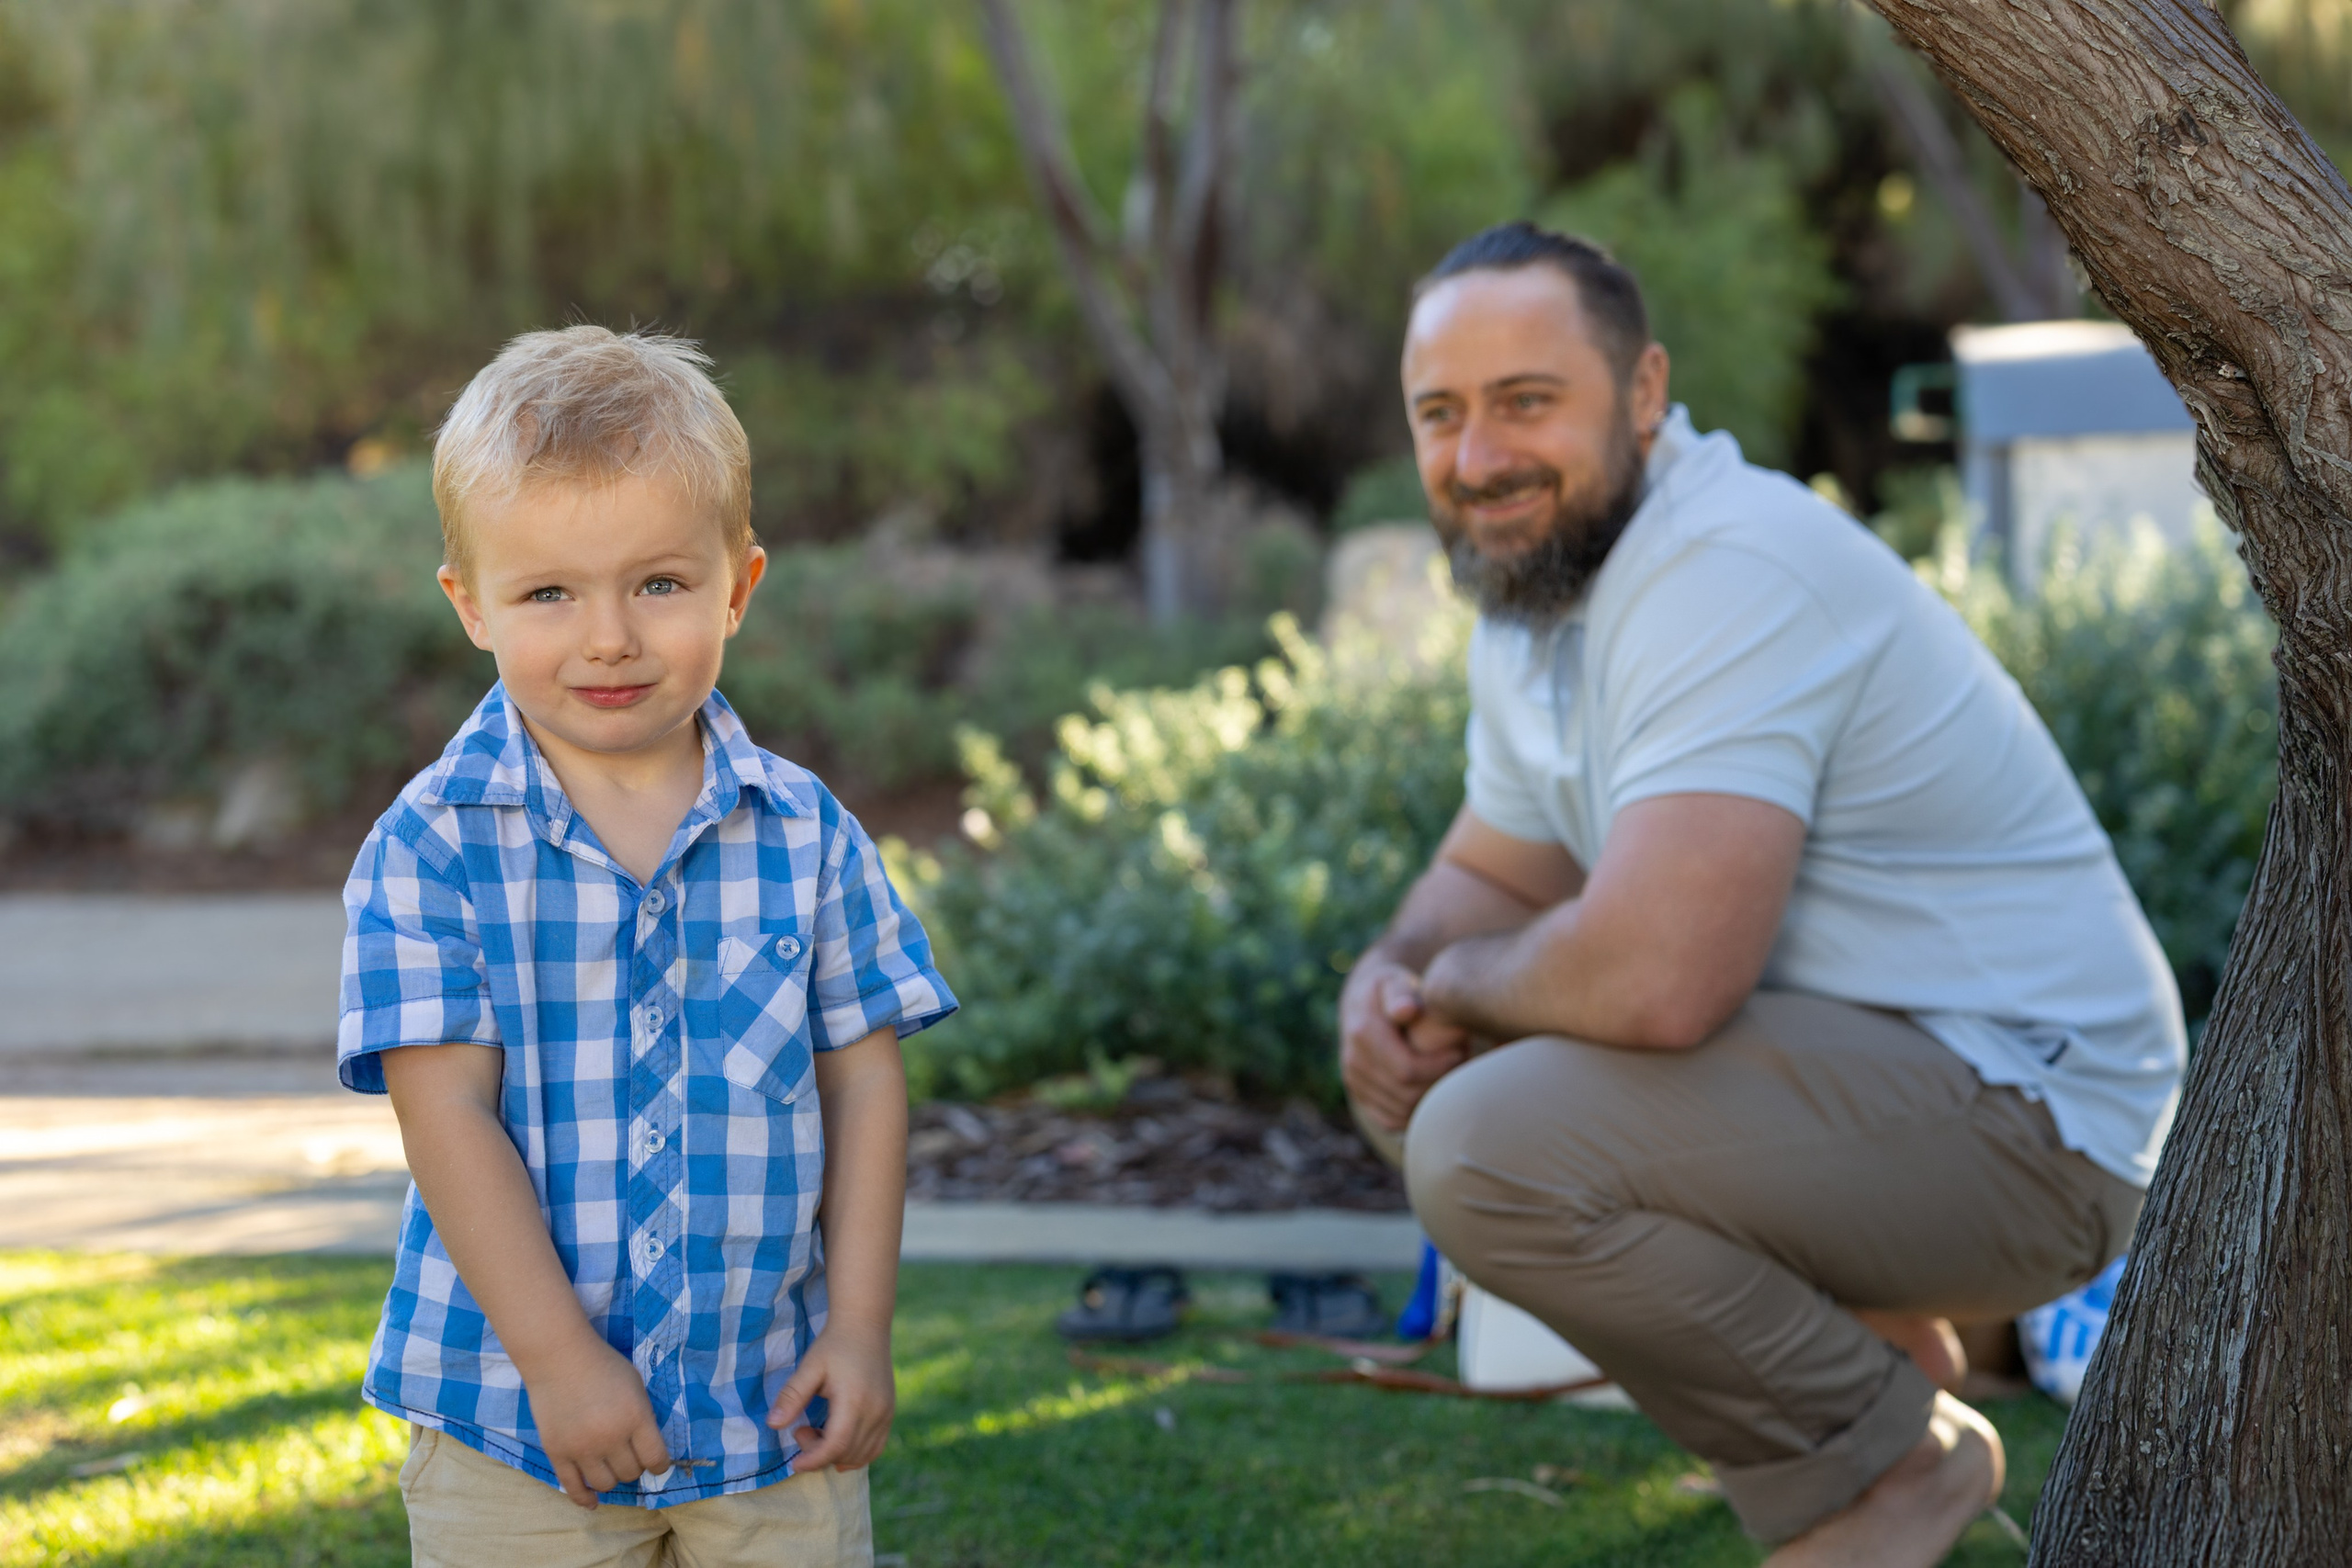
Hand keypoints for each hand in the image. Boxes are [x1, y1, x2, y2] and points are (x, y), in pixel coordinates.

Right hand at [525, 1333, 671, 1508]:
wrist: (559, 1357)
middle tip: (628, 1455)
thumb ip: (642, 1416)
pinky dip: (584, 1499)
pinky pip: (573, 1487)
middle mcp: (610, 1438)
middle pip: (631, 1473)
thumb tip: (647, 1448)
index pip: (656, 1459)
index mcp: (635, 1418)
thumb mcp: (636, 1385)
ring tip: (610, 1466)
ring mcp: (582, 1448)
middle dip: (634, 1466)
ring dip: (612, 1479)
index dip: (660, 1465)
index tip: (656, 1463)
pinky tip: (592, 1502)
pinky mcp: (557, 1453)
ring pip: (606, 1484)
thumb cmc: (603, 1365)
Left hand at [768, 1326, 895, 1470]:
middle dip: (820, 1454)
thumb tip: (772, 1425)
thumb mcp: (809, 1367)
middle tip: (802, 1429)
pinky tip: (839, 1442)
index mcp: (855, 1400)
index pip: (836, 1445)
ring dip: (837, 1455)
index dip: (814, 1459)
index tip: (794, 1463)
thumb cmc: (834, 1345)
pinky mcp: (890, 1412)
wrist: (865, 1325)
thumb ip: (792, 1396)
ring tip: (819, 1430)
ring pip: (862, 1454)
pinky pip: (876, 1447)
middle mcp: (876, 1411)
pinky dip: (856, 1453)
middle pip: (847, 1452)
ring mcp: (886, 1413)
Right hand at [1339, 957, 1471, 1133]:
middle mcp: (1353, 1061)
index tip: (1461, 1053)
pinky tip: (1433, 1097)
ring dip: (1430, 1102)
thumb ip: (1402, 993)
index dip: (1439, 1068)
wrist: (1361, 1002)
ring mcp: (1354, 1081)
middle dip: (1439, 1086)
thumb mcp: (1393, 980)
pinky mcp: (1359, 1095)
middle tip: (1461, 1069)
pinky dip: (1414, 1116)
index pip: (1406, 1069)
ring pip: (1399, 1111)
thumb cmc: (1389, 987)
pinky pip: (1389, 1120)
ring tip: (1450, 1080)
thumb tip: (1408, 1010)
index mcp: (1363, 1033)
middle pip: (1405, 1094)